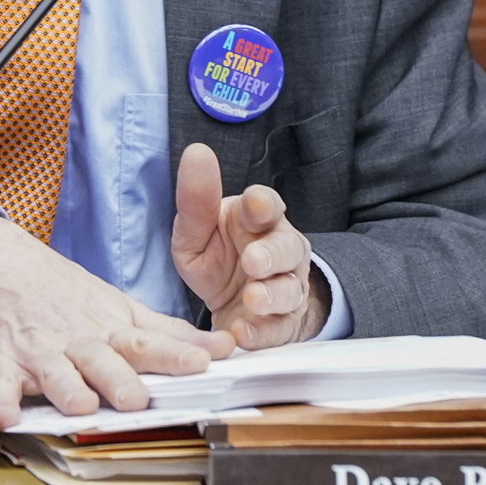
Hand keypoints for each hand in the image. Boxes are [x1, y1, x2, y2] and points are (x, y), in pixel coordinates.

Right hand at [0, 211, 234, 429]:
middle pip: (102, 361)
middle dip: (119, 379)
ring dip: (67, 388)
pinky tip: (4, 416)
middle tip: (138, 398)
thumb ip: (168, 333)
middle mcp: (78, 341)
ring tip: (80, 406)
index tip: (205, 363)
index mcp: (110, 330)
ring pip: (54, 373)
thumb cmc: (64, 293)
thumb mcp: (118, 306)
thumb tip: (225, 347)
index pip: (148, 343)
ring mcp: (38, 352)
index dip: (176, 355)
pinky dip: (0, 400)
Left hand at [171, 142, 328, 348]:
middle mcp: (280, 249)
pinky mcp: (283, 323)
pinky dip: (262, 332)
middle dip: (272, 254)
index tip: (256, 204)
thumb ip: (196, 199)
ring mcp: (287, 286)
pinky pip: (279, 328)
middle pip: (287, 247)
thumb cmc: (218, 255)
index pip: (266, 204)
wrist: (234, 303)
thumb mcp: (195, 230)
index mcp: (257, 219)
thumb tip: (197, 152)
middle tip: (253, 261)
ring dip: (272, 294)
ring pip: (290, 289)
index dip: (262, 204)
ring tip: (253, 298)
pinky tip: (242, 332)